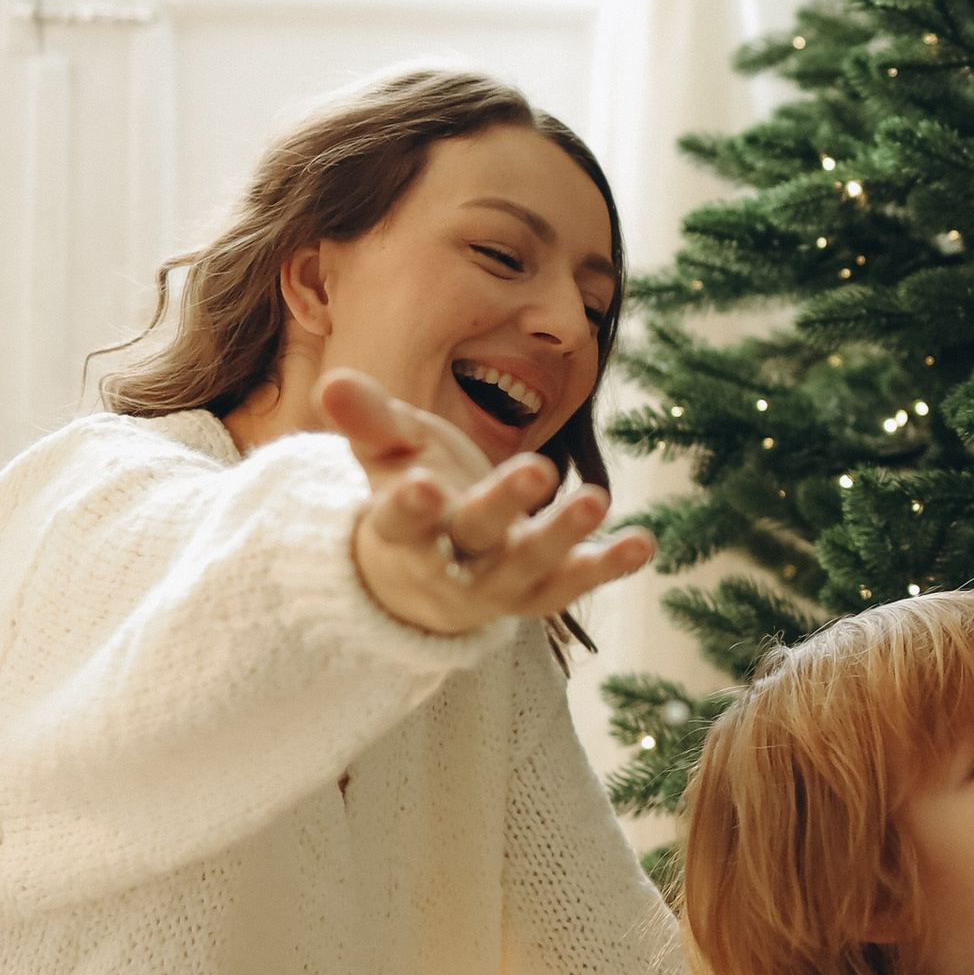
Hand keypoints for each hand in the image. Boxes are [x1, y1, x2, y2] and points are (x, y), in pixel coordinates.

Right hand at [321, 367, 654, 636]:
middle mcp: (450, 561)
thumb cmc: (409, 491)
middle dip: (502, 505)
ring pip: (528, 567)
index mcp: (402, 529)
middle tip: (536, 468)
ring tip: (596, 499)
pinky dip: (607, 566)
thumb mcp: (387, 454)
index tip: (420, 487)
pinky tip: (643, 543)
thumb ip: (367, 421)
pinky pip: (573, 584)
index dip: (409, 508)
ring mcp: (497, 582)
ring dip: (562, 536)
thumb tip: (330, 381)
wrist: (427, 573)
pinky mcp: (537, 593)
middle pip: (475, 536)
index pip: (401, 521)